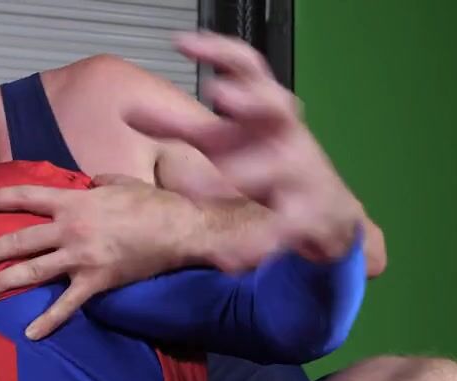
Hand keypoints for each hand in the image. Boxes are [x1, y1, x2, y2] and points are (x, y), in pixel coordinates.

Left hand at [0, 174, 201, 338]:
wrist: (178, 229)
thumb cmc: (152, 204)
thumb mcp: (121, 182)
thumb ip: (100, 182)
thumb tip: (92, 182)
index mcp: (73, 202)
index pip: (25, 197)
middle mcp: (70, 229)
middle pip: (19, 239)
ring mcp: (80, 257)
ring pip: (33, 270)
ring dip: (4, 280)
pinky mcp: (95, 282)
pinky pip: (67, 305)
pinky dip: (48, 321)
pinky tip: (31, 334)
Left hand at [126, 31, 363, 267]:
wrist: (327, 215)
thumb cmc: (267, 166)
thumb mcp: (223, 142)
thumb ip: (180, 126)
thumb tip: (129, 112)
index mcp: (265, 112)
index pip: (249, 69)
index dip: (218, 52)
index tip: (180, 43)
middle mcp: (287, 135)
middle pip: (277, 105)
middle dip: (251, 100)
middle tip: (221, 97)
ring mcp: (300, 174)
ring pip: (276, 167)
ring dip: (242, 173)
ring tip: (198, 191)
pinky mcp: (306, 216)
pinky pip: (280, 228)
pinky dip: (255, 244)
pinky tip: (230, 260)